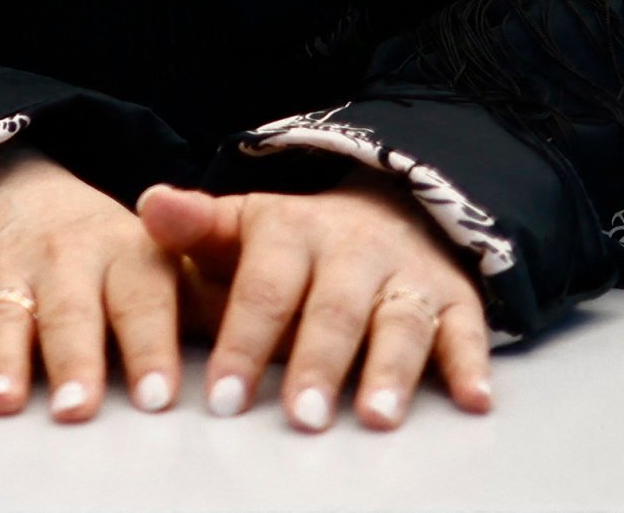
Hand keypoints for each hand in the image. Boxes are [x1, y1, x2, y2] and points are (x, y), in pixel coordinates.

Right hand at [0, 148, 187, 421]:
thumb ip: (213, 296)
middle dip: (72, 360)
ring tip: (4, 402)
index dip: (149, 347)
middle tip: (77, 407)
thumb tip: (287, 341)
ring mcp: (9, 268)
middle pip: (69, 311)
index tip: (160, 396)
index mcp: (126, 254)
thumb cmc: (108, 250)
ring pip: (5, 312)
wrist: (15, 188)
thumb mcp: (163, 259)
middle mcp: (66, 258)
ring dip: (1, 358)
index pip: (142, 300)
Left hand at [141, 178, 491, 431]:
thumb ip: (192, 225)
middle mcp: (352, 249)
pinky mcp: (455, 297)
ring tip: (375, 419)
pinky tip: (473, 400)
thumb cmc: (290, 243)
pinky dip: (471, 364)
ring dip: (390, 372)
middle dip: (315, 365)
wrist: (384, 207)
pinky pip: (466, 329)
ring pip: (400, 322)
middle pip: (333, 311)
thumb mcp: (238, 226)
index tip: (224, 399)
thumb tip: (151, 204)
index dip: (243, 344)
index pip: (262, 291)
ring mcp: (406, 274)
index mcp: (289, 231)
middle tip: (300, 417)